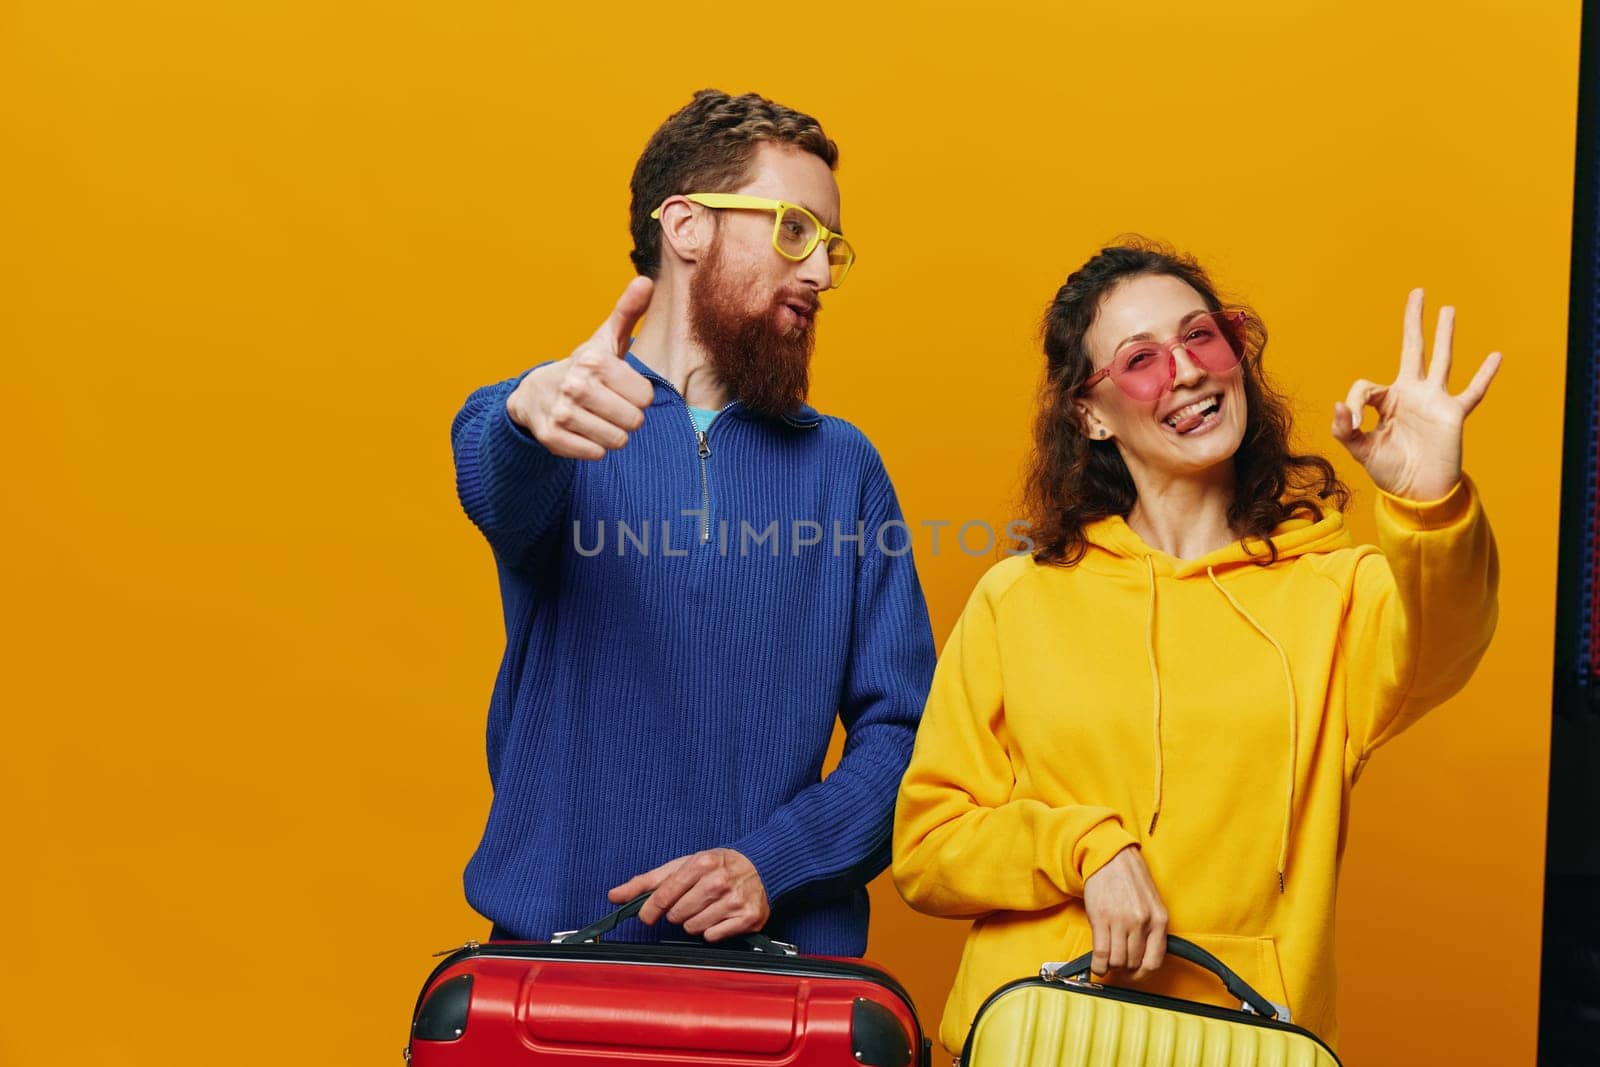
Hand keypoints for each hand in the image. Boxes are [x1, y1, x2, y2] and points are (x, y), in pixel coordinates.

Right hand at [507, 276, 656, 458]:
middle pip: (633, 421)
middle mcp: (576, 386)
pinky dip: (594, 447)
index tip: (620, 388)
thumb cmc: (583, 368)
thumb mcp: (605, 340)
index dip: (637, 396)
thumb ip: (628, 312)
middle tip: (609, 405)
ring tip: (597, 418)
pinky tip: (583, 431)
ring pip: (616, 441)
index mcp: (594, 361)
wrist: (535, 394)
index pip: (645, 397)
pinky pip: (595, 454)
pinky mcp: (552, 437)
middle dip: (626, 416)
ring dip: (611, 433)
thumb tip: (647, 281)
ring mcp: (562, 413)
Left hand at [608, 848, 769, 941]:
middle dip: (678, 912)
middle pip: (677, 915)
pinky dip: (712, 931)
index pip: (664, 894)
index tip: (648, 914)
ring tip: (706, 908)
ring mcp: (734, 900)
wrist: (761, 867)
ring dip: (694, 922)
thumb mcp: (682, 865)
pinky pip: (712, 937)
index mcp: (701, 863)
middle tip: (691, 902)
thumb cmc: (717, 866)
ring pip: (693, 928)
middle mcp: (719, 881)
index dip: (650, 909)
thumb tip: (615, 895)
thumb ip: (647, 881)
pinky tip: (719, 917)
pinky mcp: (747, 918)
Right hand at [1082, 845, 1167, 978]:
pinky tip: (1096, 964)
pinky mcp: (1101, 918)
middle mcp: (1142, 922)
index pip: (1154, 961)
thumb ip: (1151, 929)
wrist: (1110, 857)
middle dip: (1124, 969)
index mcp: (1159, 919)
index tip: (1134, 975)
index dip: (1142, 974)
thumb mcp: (1152, 903)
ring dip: (1111, 966)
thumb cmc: (1131, 878)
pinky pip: (1101, 953)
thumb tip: (1144, 957)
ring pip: (1117, 961)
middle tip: (1118, 965)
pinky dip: (1097, 965)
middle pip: (1133, 963)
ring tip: (1107, 962)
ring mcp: (1121, 921)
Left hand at [1332, 288, 1501, 500]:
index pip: (1366, 386)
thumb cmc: (1388, 471)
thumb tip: (1338, 406)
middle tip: (1417, 293)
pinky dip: (1485, 375)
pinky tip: (1495, 356)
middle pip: (1413, 349)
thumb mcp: (1360, 451)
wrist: (1417, 492)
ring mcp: (1434, 401)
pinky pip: (1473, 392)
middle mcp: (1411, 394)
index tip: (1353, 423)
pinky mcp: (1453, 413)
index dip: (1354, 403)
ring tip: (1448, 309)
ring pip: (1442, 360)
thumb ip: (1345, 430)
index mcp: (1385, 401)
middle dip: (1414, 322)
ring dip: (1445, 334)